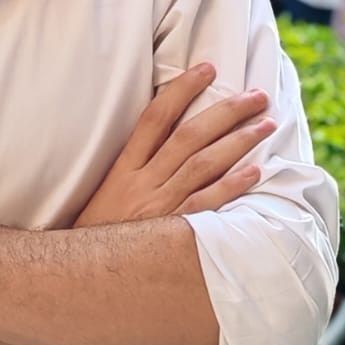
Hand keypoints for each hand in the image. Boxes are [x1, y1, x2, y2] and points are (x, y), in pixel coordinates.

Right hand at [74, 64, 273, 227]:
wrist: (78, 275)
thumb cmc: (96, 233)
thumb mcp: (107, 192)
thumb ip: (135, 168)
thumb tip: (166, 139)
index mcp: (123, 168)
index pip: (155, 118)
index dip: (182, 90)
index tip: (208, 69)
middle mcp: (142, 182)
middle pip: (189, 136)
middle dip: (226, 112)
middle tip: (256, 95)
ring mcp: (159, 207)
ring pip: (203, 165)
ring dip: (238, 142)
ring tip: (266, 124)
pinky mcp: (172, 233)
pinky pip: (206, 205)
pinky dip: (231, 186)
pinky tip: (255, 171)